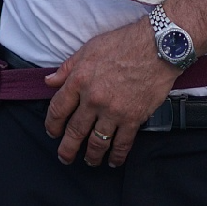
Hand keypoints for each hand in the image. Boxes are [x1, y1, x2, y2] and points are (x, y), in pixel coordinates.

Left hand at [43, 19, 182, 166]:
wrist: (158, 47)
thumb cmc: (122, 44)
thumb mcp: (87, 50)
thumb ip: (67, 69)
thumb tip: (48, 81)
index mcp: (78, 81)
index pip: (58, 109)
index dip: (52, 124)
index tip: (52, 132)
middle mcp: (93, 99)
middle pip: (75, 130)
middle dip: (67, 148)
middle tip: (64, 157)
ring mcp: (113, 111)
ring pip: (97, 141)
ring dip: (91, 155)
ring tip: (88, 162)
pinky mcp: (134, 118)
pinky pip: (123, 143)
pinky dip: (117, 156)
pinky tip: (113, 161)